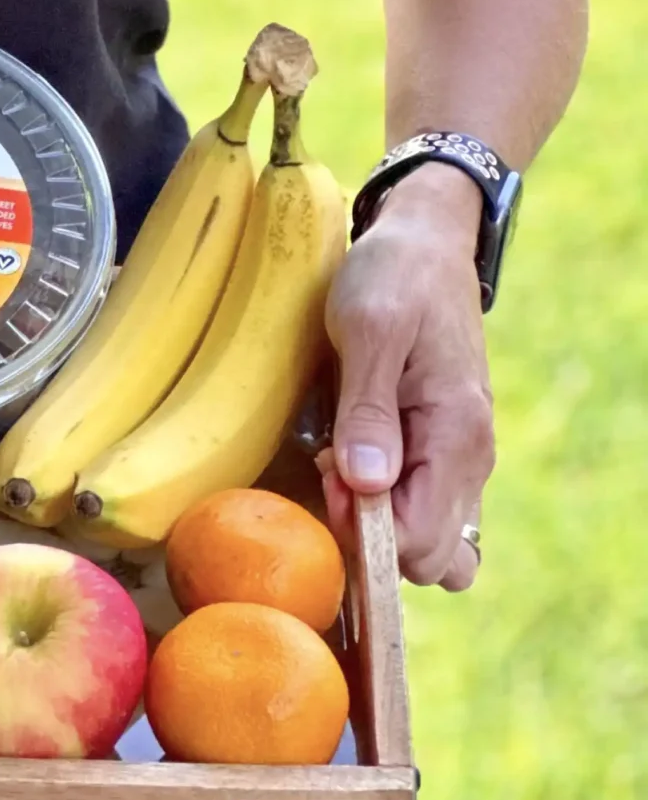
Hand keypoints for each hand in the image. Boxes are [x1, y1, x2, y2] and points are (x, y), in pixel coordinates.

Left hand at [321, 164, 492, 589]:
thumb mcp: (369, 327)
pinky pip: (428, 511)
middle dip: (371, 534)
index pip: (419, 544)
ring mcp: (460, 457)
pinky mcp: (443, 448)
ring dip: (382, 525)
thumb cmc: (393, 276)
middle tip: (330, 469)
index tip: (328, 474)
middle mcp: (470, 460)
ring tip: (341, 466)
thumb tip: (366, 486)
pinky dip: (392, 507)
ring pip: (433, 544)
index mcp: (457, 437)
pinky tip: (357, 460)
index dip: (363, 528)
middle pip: (429, 559)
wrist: (424, 239)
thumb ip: (368, 409)